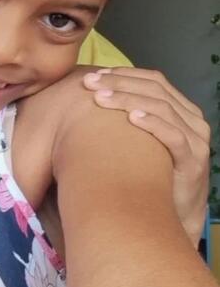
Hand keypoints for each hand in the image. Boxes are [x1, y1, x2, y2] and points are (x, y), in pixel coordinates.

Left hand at [82, 67, 209, 245]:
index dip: (124, 74)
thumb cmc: (151, 169)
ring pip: (162, 107)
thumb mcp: (141, 136)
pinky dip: (152, 123)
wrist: (174, 212)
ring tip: (100, 98)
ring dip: (128, 99)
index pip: (154, 80)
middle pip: (155, 89)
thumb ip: (129, 112)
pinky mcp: (193, 161)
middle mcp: (192, 120)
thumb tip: (94, 91)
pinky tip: (131, 118)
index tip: (94, 74)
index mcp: (181, 108)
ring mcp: (195, 140)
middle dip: (119, 83)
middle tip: (90, 83)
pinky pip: (173, 136)